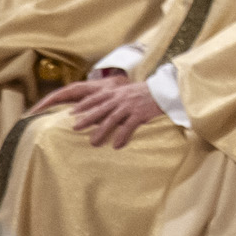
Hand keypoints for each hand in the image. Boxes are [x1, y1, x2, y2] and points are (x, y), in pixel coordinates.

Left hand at [33, 71, 162, 147]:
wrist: (164, 89)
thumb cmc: (145, 92)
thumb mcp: (128, 91)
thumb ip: (115, 97)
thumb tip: (103, 108)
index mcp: (116, 92)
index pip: (96, 98)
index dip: (83, 105)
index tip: (71, 112)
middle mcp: (121, 98)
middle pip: (100, 109)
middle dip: (86, 118)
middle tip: (75, 128)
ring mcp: (129, 106)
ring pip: (111, 120)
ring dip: (101, 131)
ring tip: (93, 143)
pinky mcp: (139, 114)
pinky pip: (128, 127)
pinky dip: (121, 136)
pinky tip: (116, 146)